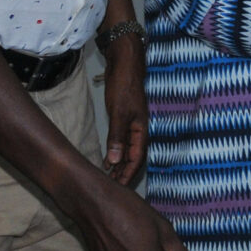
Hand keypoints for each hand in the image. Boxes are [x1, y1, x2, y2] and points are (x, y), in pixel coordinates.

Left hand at [102, 30, 148, 185]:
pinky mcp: (124, 118)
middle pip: (133, 157)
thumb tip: (115, 161)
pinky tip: (109, 158)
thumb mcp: (119, 113)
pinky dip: (116, 151)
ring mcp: (132, 124)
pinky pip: (122, 141)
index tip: (120, 187)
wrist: (124, 63)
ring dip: (119, 163)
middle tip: (113, 187)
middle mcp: (139, 130)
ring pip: (127, 150)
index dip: (129, 174)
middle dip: (124, 173)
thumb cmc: (124, 86)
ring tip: (110, 177)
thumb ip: (117, 137)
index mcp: (142, 130)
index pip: (137, 159)